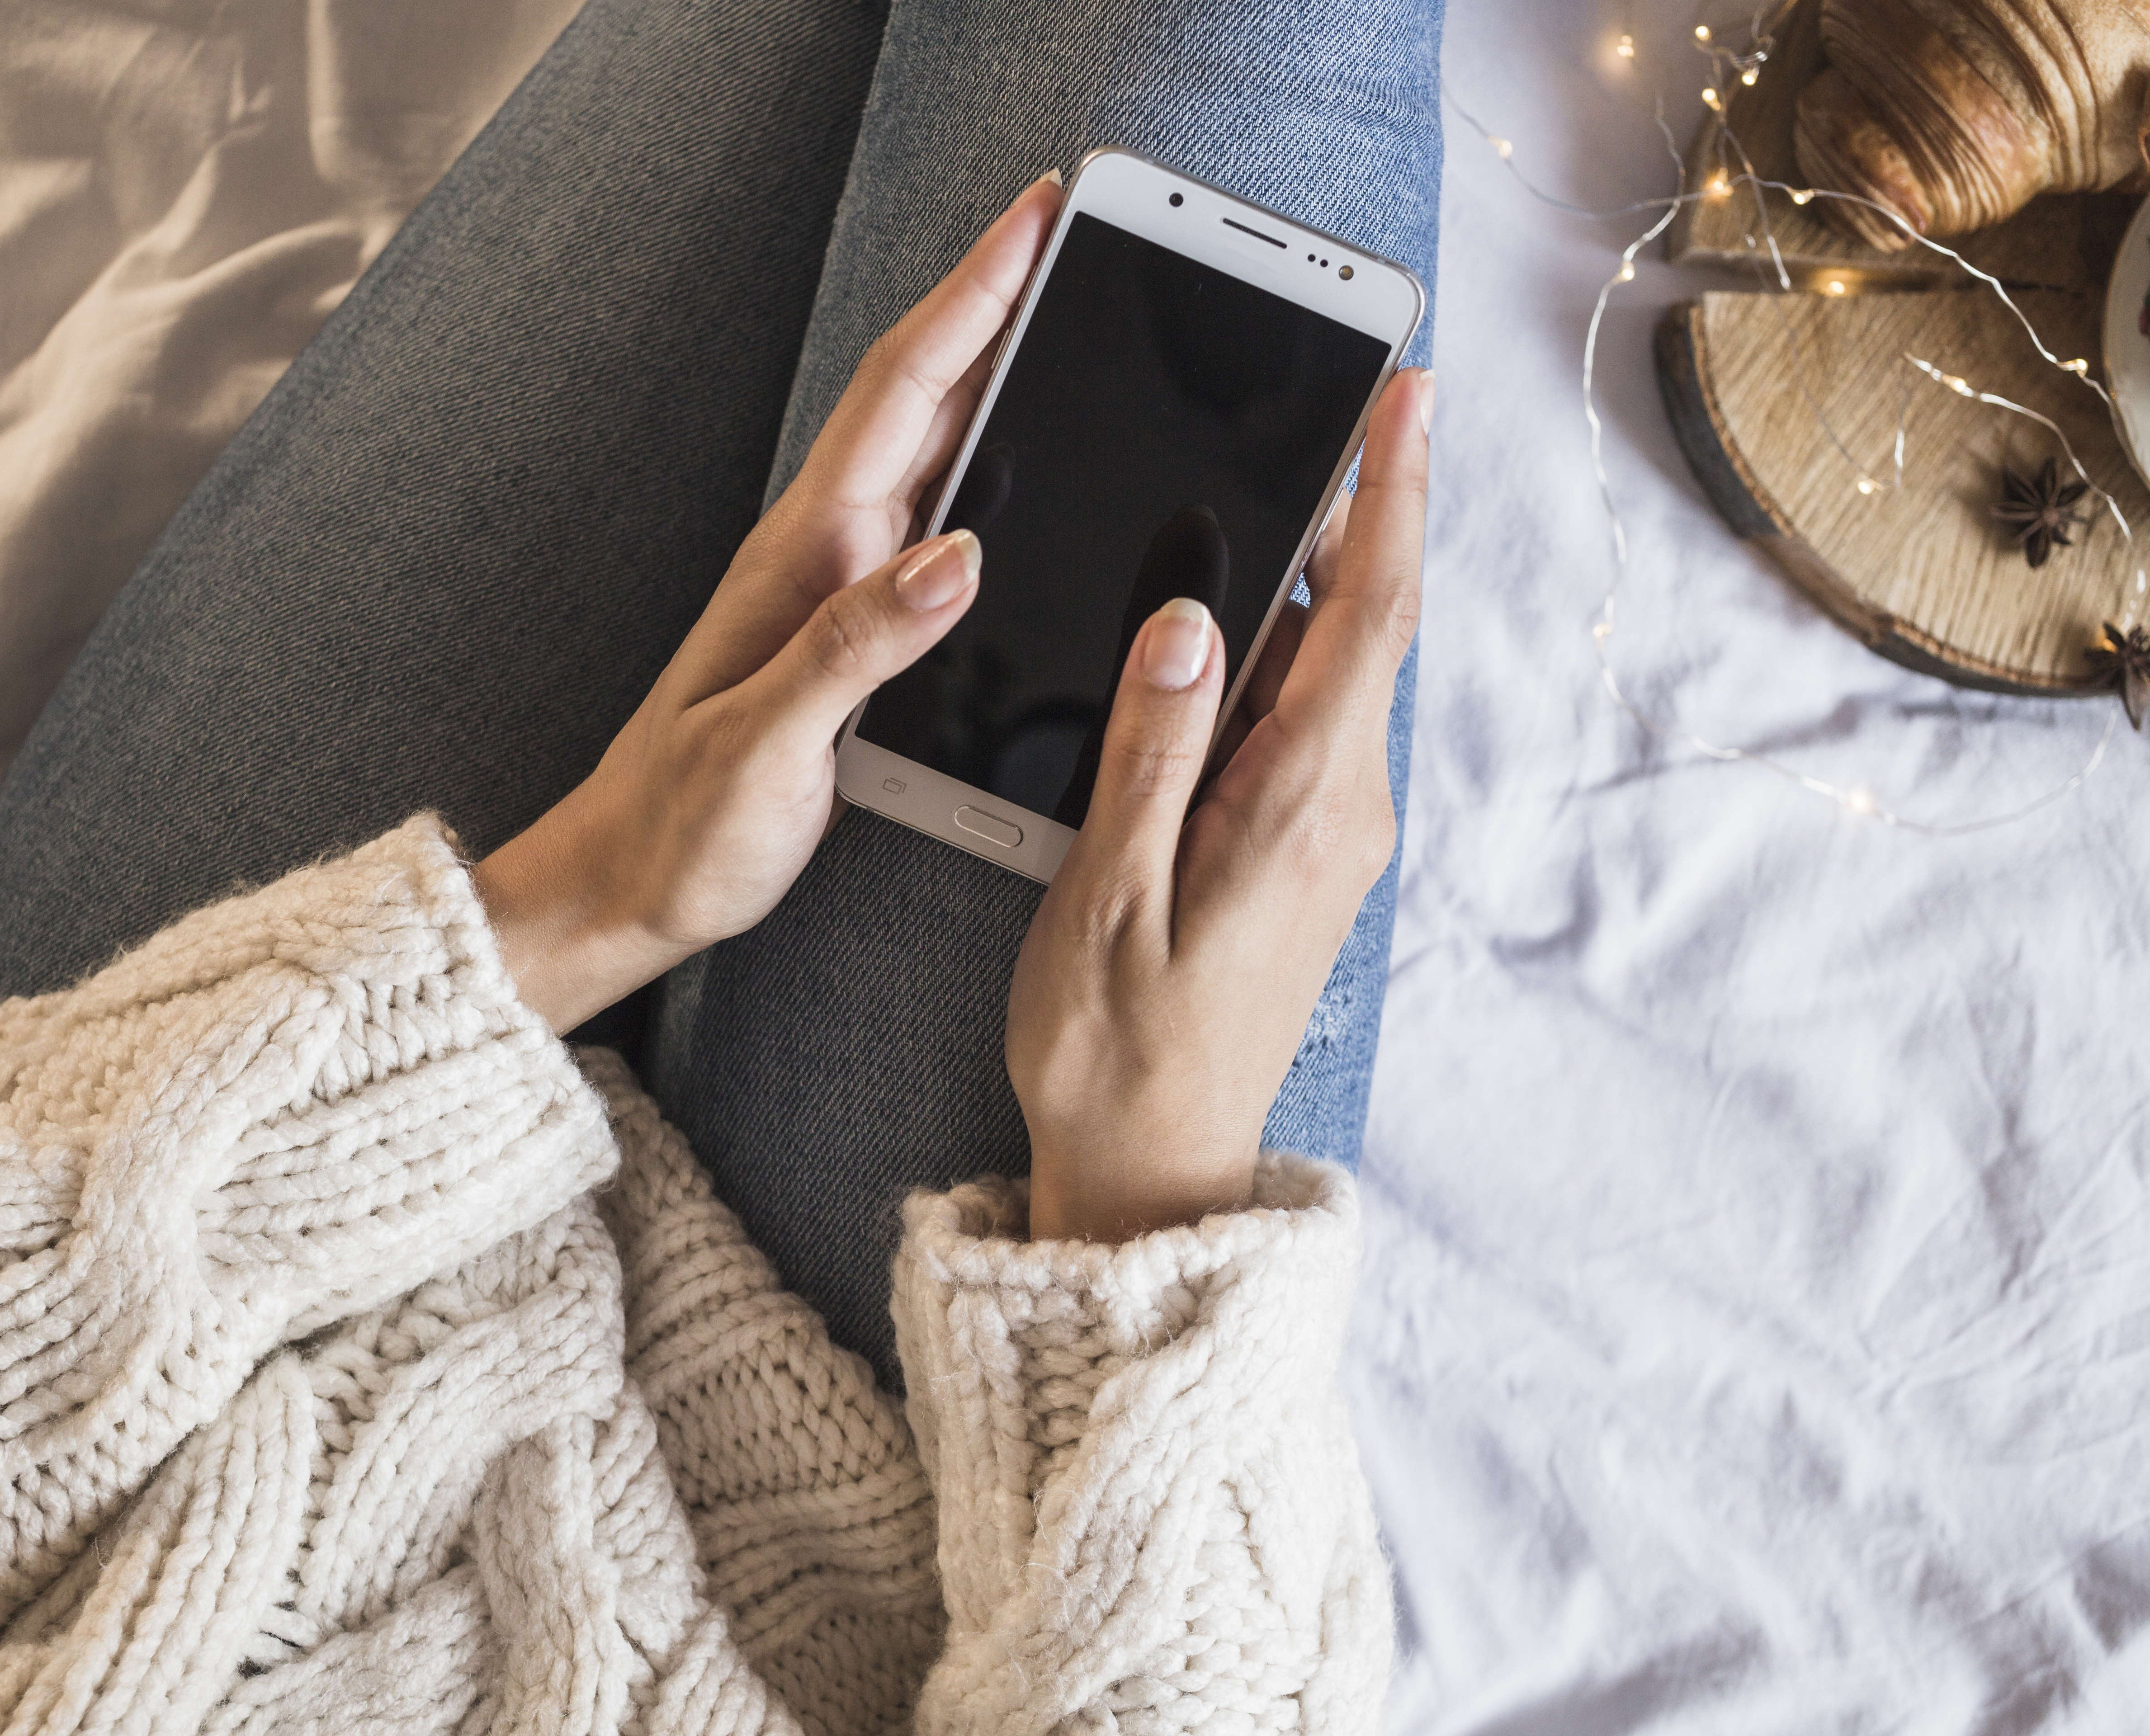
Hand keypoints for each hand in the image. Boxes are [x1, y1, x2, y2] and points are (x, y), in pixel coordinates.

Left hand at [473, 172, 1065, 1031]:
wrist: (632, 880)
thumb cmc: (684, 822)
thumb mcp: (767, 742)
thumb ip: (856, 647)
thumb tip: (957, 555)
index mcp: (805, 556)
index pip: (902, 395)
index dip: (971, 299)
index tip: (1034, 220)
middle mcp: (824, 552)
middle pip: (923, 397)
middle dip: (997, 303)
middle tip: (1071, 233)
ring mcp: (839, 585)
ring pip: (933, 450)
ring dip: (997, 374)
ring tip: (1069, 312)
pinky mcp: (855, 629)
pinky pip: (938, 521)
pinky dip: (989, 468)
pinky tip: (1030, 462)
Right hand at [1007, 367, 1432, 1242]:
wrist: (1153, 1169)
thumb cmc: (1113, 1050)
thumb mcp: (1107, 900)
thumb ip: (1149, 757)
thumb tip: (1185, 626)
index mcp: (1295, 812)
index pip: (1366, 621)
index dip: (1389, 500)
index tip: (1410, 397)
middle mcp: (1338, 813)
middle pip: (1366, 626)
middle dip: (1362, 505)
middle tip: (1343, 393)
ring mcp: (1330, 833)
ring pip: (1338, 668)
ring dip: (1319, 573)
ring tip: (1281, 474)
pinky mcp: (1304, 851)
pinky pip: (1310, 718)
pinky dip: (1289, 646)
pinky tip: (1236, 617)